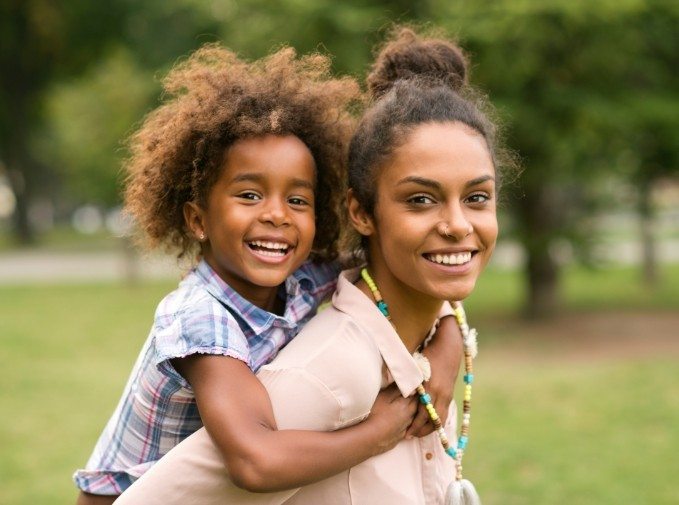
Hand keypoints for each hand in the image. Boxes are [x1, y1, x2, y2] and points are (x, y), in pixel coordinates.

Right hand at [365, 384, 417, 454]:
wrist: (371, 438)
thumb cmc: (375, 414)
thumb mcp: (384, 397)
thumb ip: (395, 389)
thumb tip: (405, 383)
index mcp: (407, 405)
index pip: (417, 394)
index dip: (416, 388)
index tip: (414, 384)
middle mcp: (409, 417)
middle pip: (417, 406)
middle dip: (416, 399)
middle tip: (412, 393)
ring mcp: (406, 428)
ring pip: (413, 417)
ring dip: (412, 411)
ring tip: (405, 406)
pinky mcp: (400, 437)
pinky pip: (408, 427)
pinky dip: (407, 422)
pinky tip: (401, 422)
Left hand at [407, 314, 462, 437]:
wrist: (449, 348)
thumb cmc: (428, 354)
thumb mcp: (414, 365)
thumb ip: (404, 377)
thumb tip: (388, 381)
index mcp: (429, 387)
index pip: (422, 414)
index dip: (414, 426)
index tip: (405, 433)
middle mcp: (440, 394)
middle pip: (432, 421)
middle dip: (421, 431)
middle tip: (409, 436)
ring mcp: (447, 395)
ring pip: (441, 420)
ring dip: (430, 428)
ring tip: (418, 433)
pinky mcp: (450, 395)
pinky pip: (445, 414)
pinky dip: (437, 422)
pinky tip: (429, 425)